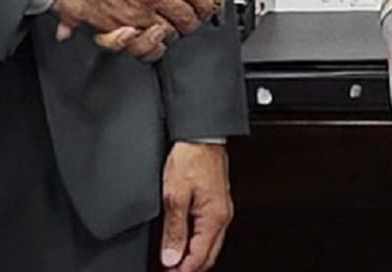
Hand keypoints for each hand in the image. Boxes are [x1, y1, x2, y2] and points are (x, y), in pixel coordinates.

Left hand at [158, 141, 231, 271]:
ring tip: (170, 261)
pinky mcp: (215, 202)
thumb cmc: (191, 157)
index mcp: (214, 218)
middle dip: (187, 268)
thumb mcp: (174, 195)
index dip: (181, 271)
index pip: (199, 258)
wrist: (201, 134)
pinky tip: (182, 242)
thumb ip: (174, 230)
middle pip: (207, 256)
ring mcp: (220, 210)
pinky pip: (207, 232)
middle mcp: (221, 217)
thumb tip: (171, 257)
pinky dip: (195, 243)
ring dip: (191, 257)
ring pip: (208, 245)